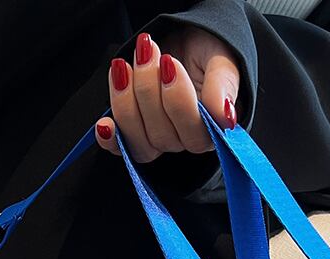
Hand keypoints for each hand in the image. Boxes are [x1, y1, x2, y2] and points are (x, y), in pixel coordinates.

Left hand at [96, 30, 239, 161]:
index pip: (195, 135)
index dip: (179, 103)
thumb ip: (224, 87)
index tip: (171, 64)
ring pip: (139, 141)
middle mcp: (183, 140)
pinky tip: (104, 123)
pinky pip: (120, 148)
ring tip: (124, 66)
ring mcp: (156, 139)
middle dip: (149, 91)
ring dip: (126, 103)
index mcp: (212, 128)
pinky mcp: (132, 135)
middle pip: (163, 137)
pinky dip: (110, 138)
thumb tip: (225, 115)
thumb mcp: (221, 60)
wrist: (184, 39)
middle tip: (148, 52)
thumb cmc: (205, 51)